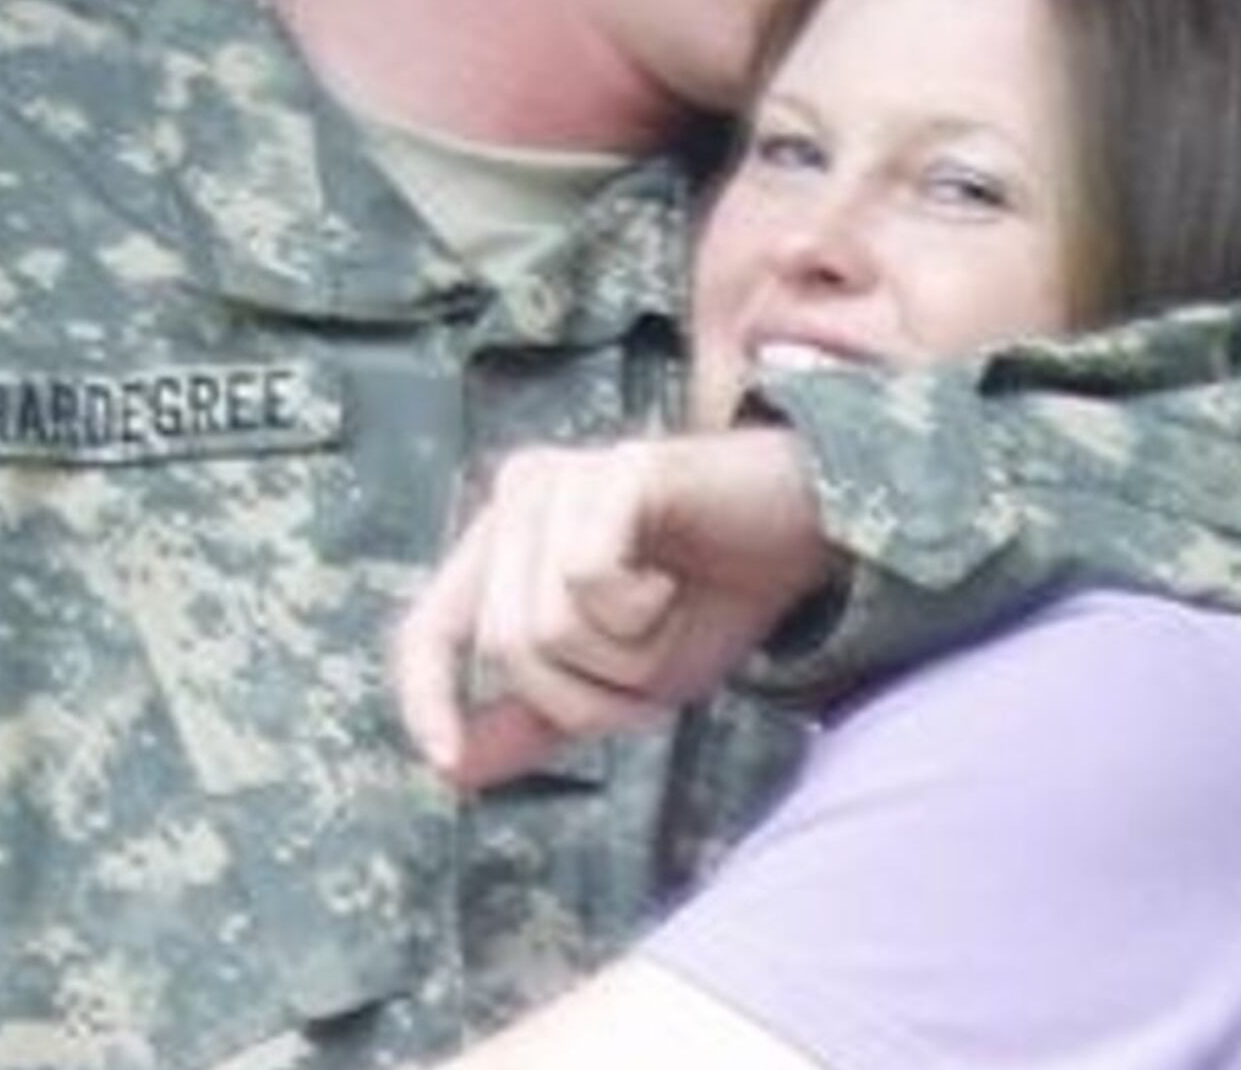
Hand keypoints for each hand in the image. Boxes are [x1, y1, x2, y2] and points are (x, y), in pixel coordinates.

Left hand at [393, 427, 837, 789]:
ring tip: (670, 613)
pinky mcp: (614, 468)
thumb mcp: (627, 679)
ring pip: (546, 625)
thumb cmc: (720, 595)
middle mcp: (520, 496)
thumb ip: (539, 716)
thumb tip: (451, 773)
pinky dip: (643, 611)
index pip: (427, 627)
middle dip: (591, 691)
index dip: (426, 696)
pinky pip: (588, 580)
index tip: (444, 761)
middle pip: (508, 646)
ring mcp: (565, 477)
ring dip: (626, 655)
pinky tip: (677, 579)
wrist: (814, 533)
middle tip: (655, 666)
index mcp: (507, 540)